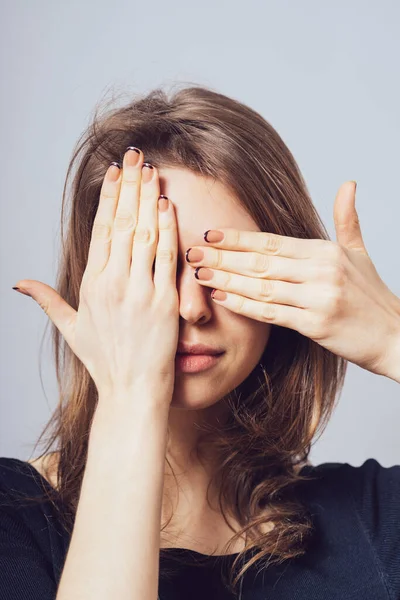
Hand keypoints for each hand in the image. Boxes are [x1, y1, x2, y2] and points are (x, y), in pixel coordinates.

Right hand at [12, 148, 179, 401]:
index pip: (101, 230)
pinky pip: (166, 257)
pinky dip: (167, 229)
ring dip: (148, 199)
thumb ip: (47, 300)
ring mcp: (140, 291)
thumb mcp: (71, 328)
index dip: (109, 198)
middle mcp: (114, 283)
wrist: (131, 389)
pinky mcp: (164, 301)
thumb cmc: (103, 360)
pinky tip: (167, 205)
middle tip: (135, 156)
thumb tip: (19, 284)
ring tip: (152, 171)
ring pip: (144, 234)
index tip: (114, 172)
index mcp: (91, 284)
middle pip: (123, 223)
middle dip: (129, 186)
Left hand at [185, 181, 399, 379]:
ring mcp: (318, 297)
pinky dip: (244, 305)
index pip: (272, 241)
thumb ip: (347, 220)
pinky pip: (271, 313)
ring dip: (227, 279)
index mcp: (325, 251)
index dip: (239, 237)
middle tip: (192, 251)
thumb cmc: (372, 296)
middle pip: (261, 261)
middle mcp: (321, 270)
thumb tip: (348, 183)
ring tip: (199, 273)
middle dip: (223, 256)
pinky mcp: (316, 324)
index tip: (210, 233)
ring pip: (261, 286)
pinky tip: (222, 297)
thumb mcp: (359, 253)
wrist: (395, 335)